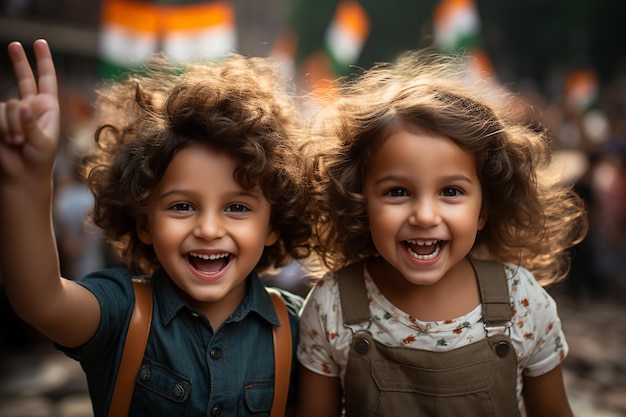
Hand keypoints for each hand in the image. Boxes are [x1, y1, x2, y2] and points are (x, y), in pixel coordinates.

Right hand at [0, 39, 58, 185]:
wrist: (21, 175)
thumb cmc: (38, 160)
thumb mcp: (42, 143)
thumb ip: (31, 123)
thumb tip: (23, 106)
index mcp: (47, 108)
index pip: (47, 80)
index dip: (44, 61)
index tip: (40, 42)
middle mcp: (30, 105)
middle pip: (24, 78)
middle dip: (19, 62)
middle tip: (14, 44)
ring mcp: (11, 112)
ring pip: (8, 107)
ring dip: (12, 126)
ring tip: (17, 142)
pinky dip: (2, 128)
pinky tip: (7, 141)